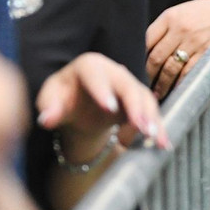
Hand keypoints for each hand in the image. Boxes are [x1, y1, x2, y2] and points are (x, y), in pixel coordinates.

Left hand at [36, 52, 168, 151]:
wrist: (79, 106)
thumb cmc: (62, 99)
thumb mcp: (51, 101)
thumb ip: (49, 108)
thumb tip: (47, 119)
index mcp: (89, 66)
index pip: (95, 74)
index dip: (103, 90)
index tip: (109, 108)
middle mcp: (114, 71)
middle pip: (127, 85)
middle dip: (135, 106)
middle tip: (140, 127)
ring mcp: (129, 84)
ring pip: (144, 98)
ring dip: (151, 118)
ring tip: (154, 138)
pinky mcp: (140, 98)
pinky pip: (151, 111)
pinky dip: (158, 127)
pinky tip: (162, 143)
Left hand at [145, 0, 209, 97]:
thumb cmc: (207, 12)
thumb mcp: (183, 12)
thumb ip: (165, 28)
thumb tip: (146, 50)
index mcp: (170, 17)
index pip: (145, 40)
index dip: (138, 57)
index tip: (134, 68)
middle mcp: (180, 29)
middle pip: (155, 57)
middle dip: (147, 75)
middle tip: (142, 86)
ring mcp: (194, 41)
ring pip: (170, 69)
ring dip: (161, 84)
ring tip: (156, 94)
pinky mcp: (207, 53)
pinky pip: (188, 73)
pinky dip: (180, 84)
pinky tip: (175, 90)